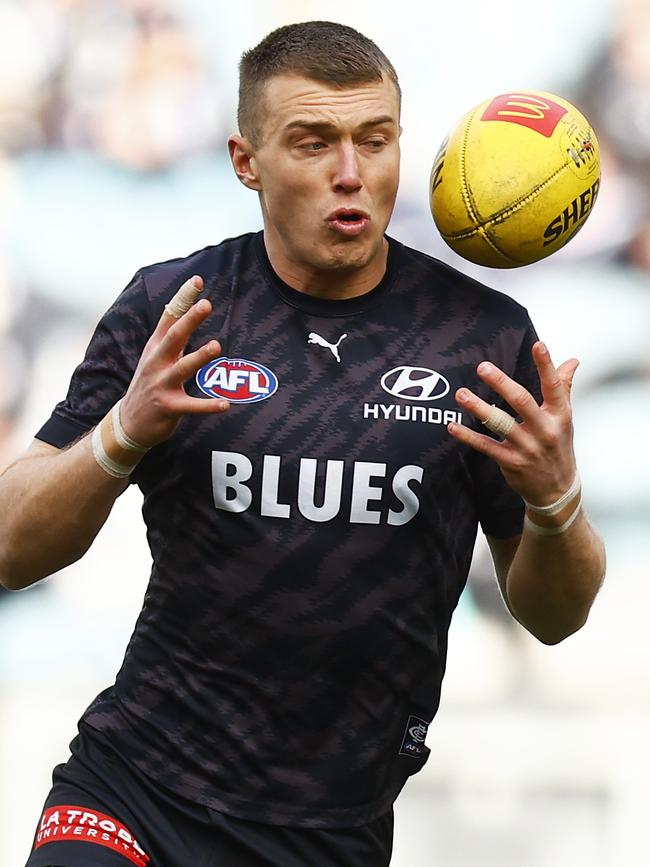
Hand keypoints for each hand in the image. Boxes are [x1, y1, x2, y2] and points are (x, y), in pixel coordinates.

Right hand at [120, 275, 228, 447]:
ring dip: (199, 357)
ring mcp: (161, 385)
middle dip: (189, 321)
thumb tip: (177, 304)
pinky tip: (225, 404)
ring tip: (216, 345)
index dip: (183, 299)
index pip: (169, 317)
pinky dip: (208, 405)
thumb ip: (168, 333)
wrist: (128, 423)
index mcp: (156, 347)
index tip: (197, 280)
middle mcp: (157, 363)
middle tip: (206, 304)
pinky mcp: (168, 407)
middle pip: (173, 337)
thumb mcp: (154, 355)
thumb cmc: (149, 384)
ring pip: (182, 369)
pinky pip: (191, 406)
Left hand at [447, 341, 578, 504]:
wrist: (557, 490)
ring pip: (500, 424)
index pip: (554, 386)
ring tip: (461, 394)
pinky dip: (467, 436)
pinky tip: (452, 426)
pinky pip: (486, 446)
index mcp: (559, 415)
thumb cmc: (558, 447)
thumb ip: (564, 387)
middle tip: (483, 367)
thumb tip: (571, 361)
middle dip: (502, 384)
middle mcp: (544, 430)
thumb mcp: (565, 419)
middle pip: (522, 402)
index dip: (546, 366)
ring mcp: (527, 447)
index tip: (538, 344)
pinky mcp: (511, 462)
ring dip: (478, 408)